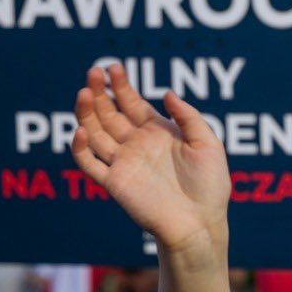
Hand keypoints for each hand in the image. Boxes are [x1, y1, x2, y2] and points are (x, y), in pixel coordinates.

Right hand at [71, 63, 231, 252]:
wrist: (201, 223)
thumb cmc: (211, 186)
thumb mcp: (208, 144)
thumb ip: (189, 117)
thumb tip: (167, 92)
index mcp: (157, 133)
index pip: (132, 103)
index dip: (120, 86)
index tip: (113, 68)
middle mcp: (137, 145)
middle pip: (110, 114)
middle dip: (100, 93)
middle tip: (92, 72)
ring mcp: (124, 163)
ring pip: (96, 134)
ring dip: (87, 114)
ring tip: (84, 94)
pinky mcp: (115, 183)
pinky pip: (90, 164)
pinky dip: (80, 148)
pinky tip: (81, 131)